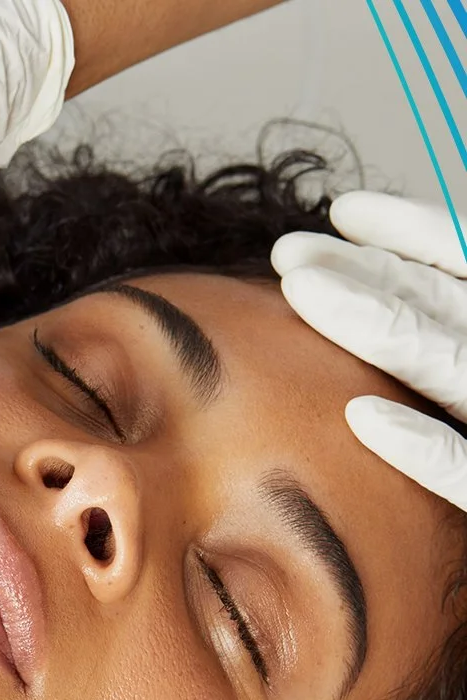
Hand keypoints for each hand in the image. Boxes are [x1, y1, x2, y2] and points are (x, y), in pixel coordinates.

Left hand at [271, 192, 466, 512]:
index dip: (414, 239)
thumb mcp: (466, 395)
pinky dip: (426, 447)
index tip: (342, 215)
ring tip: (301, 291)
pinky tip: (360, 420)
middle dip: (372, 275)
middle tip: (288, 253)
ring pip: (457, 369)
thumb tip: (401, 325)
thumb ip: (455, 352)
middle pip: (453, 312)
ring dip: (381, 325)